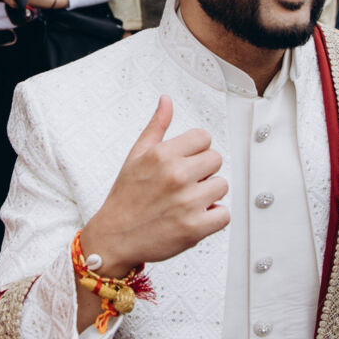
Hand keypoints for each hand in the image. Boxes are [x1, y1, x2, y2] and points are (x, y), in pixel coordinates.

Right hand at [79, 96, 228, 274]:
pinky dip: (213, 218)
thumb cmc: (126, 197)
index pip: (203, 137)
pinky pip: (224, 214)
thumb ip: (156, 126)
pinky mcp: (194, 227)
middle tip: (185, 184)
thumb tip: (166, 100)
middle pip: (216, 159)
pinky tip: (195, 216)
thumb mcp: (136, 155)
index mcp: (162, 155)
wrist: (114, 237)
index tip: (185, 162)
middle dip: (203, 171)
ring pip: (222, 185)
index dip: (196, 150)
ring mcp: (187, 202)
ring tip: (188, 201)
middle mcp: (176, 175)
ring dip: (209, 194)